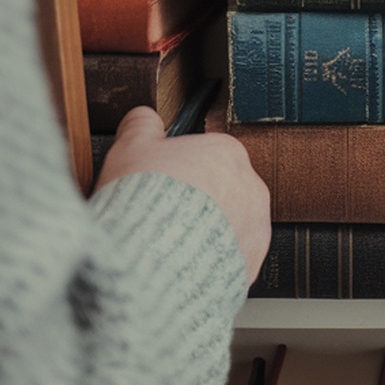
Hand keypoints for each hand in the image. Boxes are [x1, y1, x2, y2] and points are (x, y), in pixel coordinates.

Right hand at [96, 107, 271, 285]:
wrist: (149, 265)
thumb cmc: (142, 206)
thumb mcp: (130, 149)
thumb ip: (141, 126)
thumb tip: (142, 118)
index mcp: (226, 153)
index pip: (207, 154)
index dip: (179, 170)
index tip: (163, 184)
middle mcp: (250, 188)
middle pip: (220, 190)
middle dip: (196, 202)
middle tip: (163, 216)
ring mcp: (255, 228)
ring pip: (228, 226)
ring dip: (205, 234)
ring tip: (169, 245)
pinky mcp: (250, 265)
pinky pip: (229, 260)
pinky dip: (209, 263)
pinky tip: (183, 266)